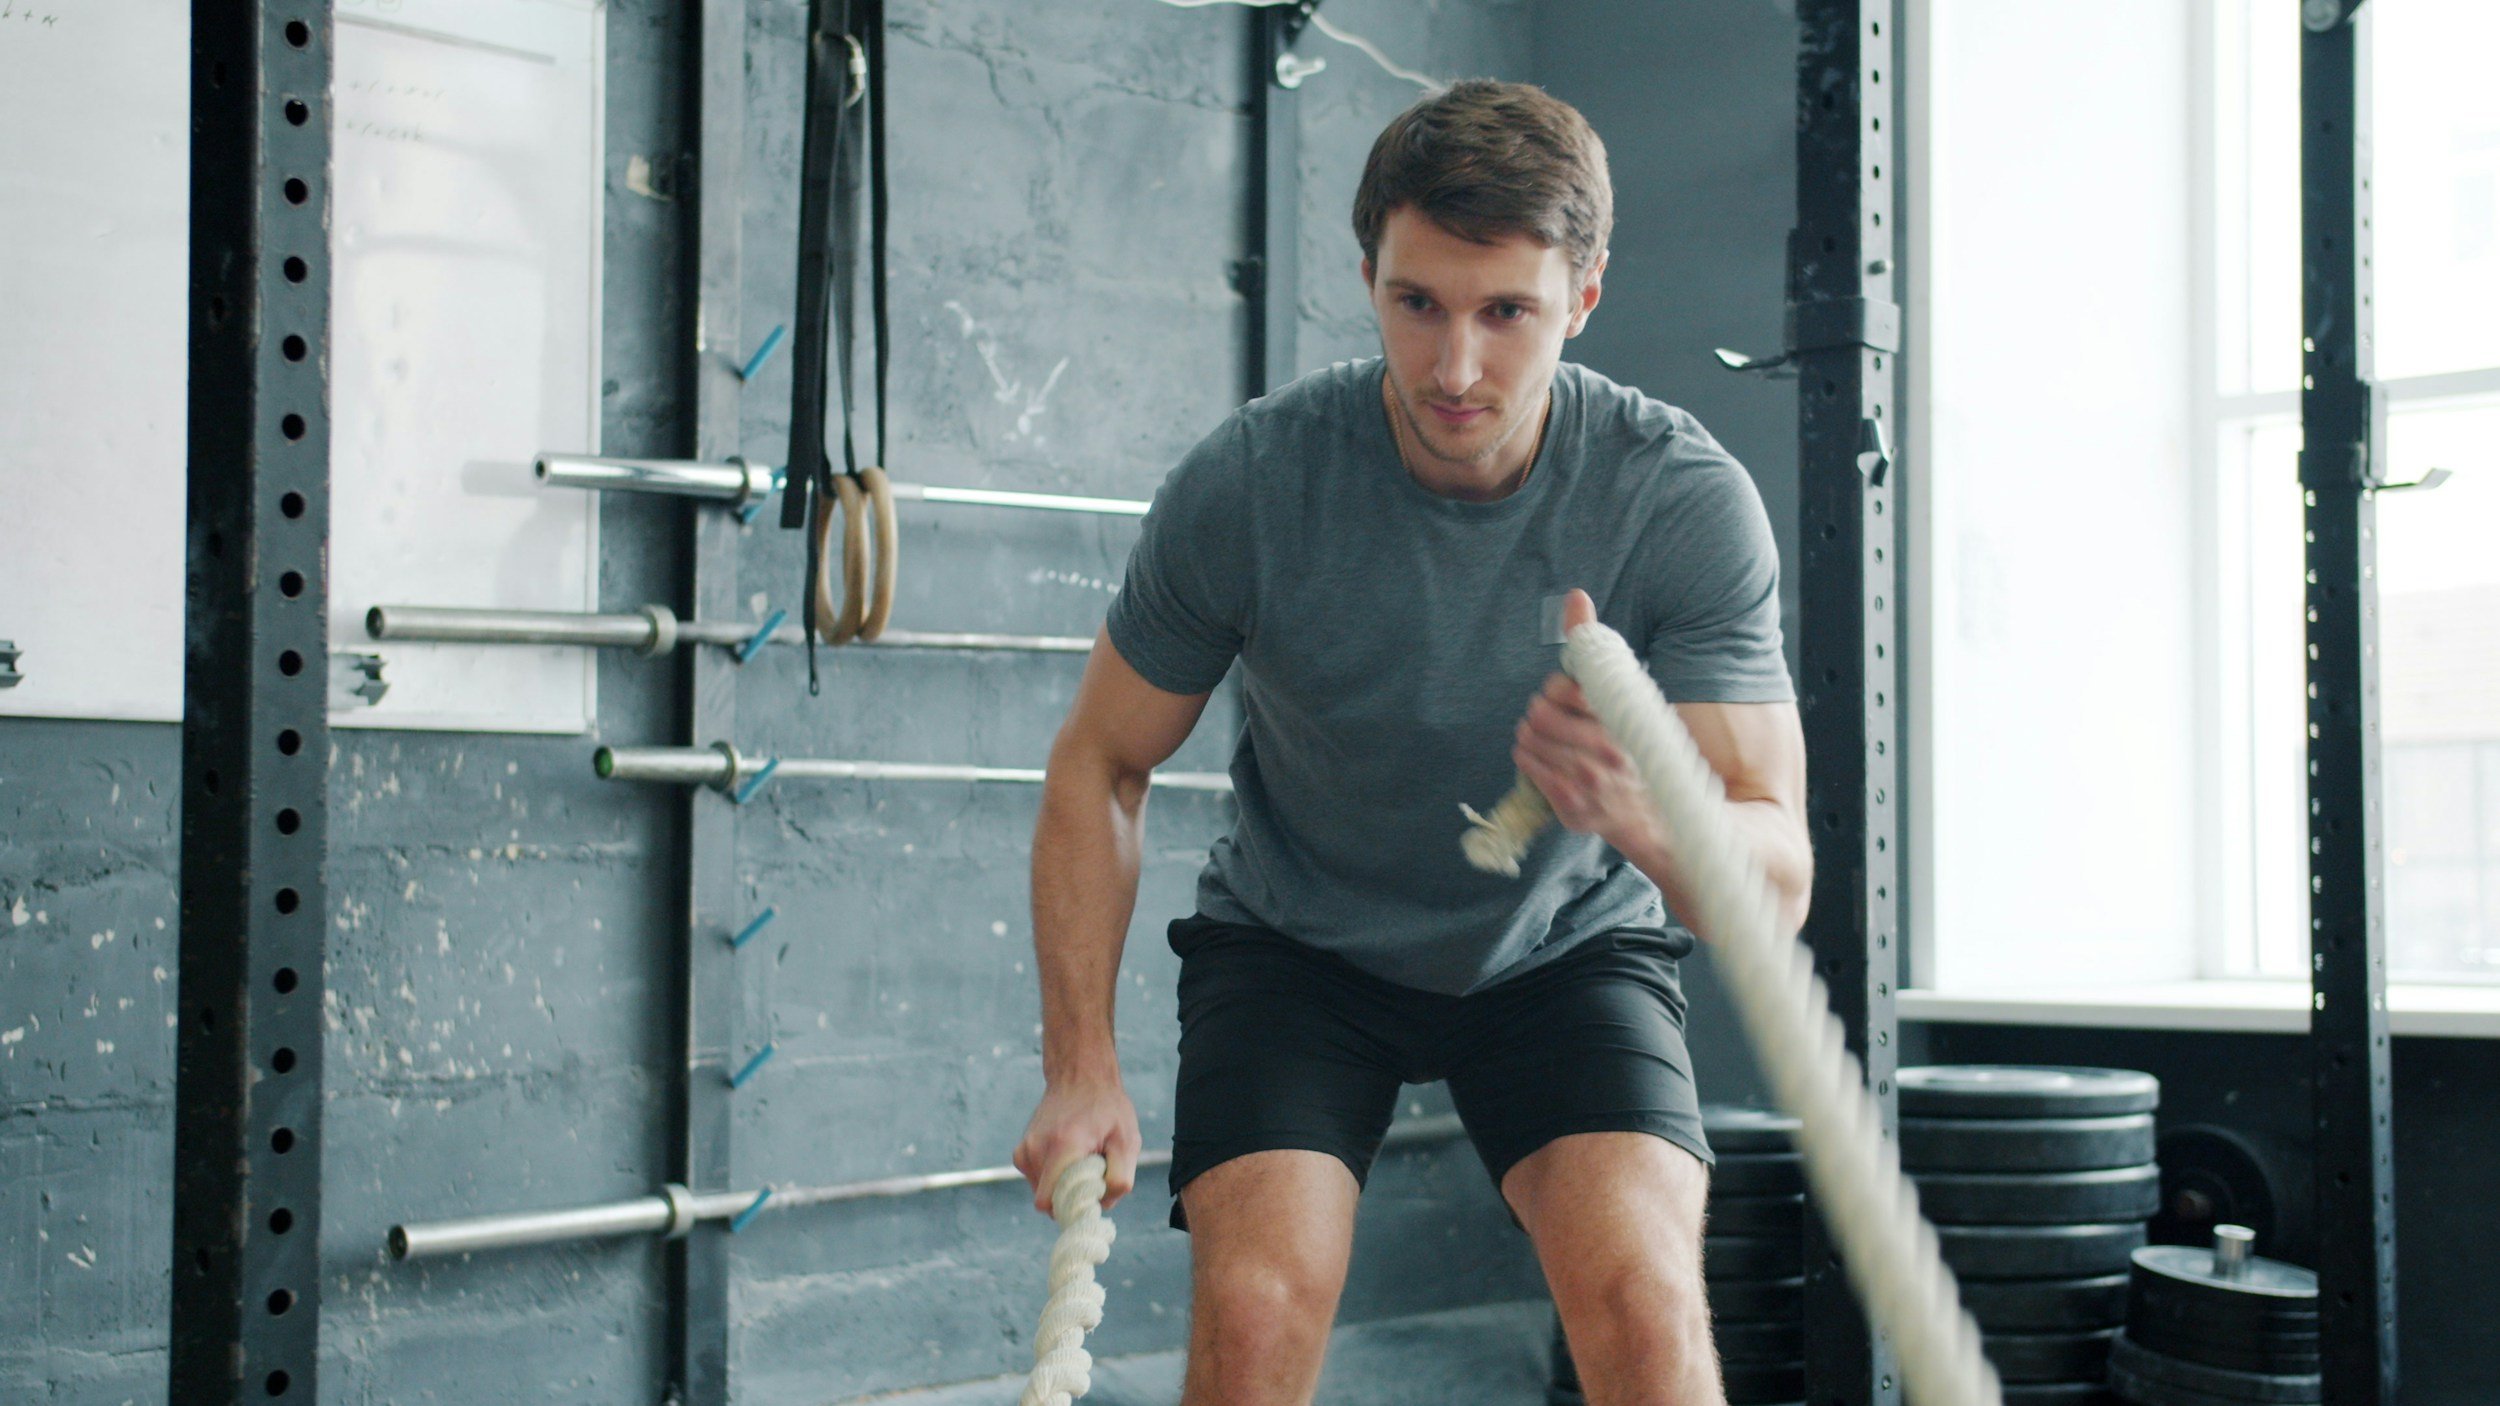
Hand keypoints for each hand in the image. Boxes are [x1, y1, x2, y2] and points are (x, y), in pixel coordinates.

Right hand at [1014, 1073, 1141, 1216]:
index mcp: (1063, 1146)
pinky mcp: (1021, 1154)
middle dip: (1073, 1197)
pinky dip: (1056, 1177)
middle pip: (1050, 1202)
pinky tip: (1070, 1155)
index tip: (1095, 1192)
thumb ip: (1119, 1178)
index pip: (1050, 1203)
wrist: (1079, 1076)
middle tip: (1094, 1171)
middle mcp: (1036, 1150)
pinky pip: (1040, 1182)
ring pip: (1045, 1194)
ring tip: (1083, 1158)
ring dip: (1066, 1186)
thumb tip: (1100, 1206)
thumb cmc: (1107, 1109)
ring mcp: (1024, 1152)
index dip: (1074, 1208)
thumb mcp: (1127, 1141)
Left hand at [1512, 590, 1666, 856]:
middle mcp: (1606, 751)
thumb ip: (1595, 644)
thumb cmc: (1634, 743)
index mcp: (1621, 719)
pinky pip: (1529, 767)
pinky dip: (1529, 758)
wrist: (1658, 814)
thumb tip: (1575, 596)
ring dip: (1531, 736)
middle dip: (1539, 712)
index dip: (1556, 689)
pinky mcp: (1572, 806)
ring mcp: (1588, 782)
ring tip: (1548, 739)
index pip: (1563, 689)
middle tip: (1550, 717)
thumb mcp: (1628, 691)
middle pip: (1539, 715)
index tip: (1564, 696)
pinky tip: (1544, 759)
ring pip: (1529, 740)